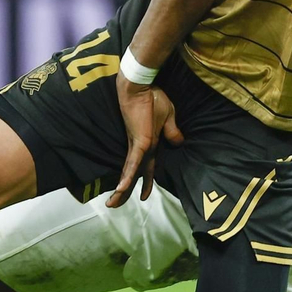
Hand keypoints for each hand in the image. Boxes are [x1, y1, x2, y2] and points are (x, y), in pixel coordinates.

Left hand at [109, 76, 184, 207]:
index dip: (145, 181)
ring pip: (130, 173)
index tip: (144, 196)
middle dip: (124, 191)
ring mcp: (138, 146)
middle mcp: (141, 148)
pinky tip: (121, 188)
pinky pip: (134, 164)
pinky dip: (128, 177)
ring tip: (112, 204)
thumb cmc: (153, 97)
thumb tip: (179, 143)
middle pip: (133, 174)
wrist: (141, 85)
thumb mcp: (169, 115)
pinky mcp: (139, 142)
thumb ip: (172, 131)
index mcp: (148, 143)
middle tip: (114, 205)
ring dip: (122, 190)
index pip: (146, 167)